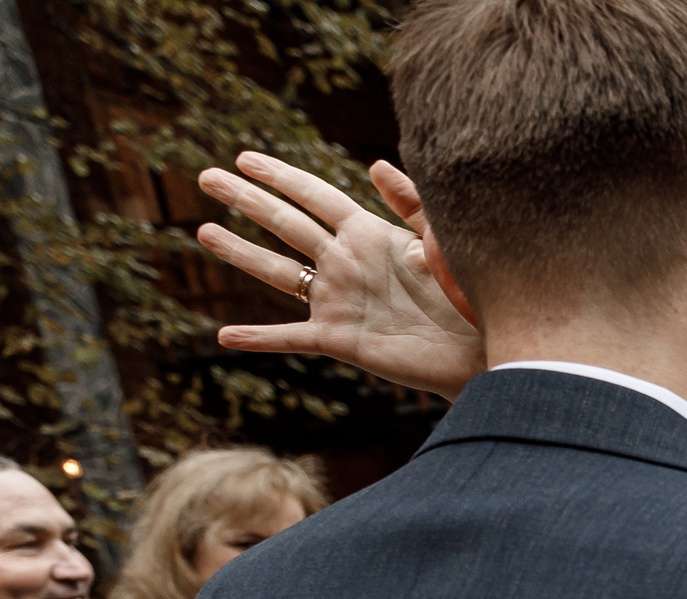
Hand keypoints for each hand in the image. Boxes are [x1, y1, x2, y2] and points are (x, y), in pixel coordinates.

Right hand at [196, 152, 486, 399]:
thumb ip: (411, 205)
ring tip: (203, 232)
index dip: (280, 176)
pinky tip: (224, 337)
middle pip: (285, 225)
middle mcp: (346, 265)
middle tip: (206, 176)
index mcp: (369, 236)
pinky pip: (290, 338)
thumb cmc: (472, 295)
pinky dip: (258, 338)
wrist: (483, 352)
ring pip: (278, 273)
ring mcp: (340, 302)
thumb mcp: (441, 243)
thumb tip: (374, 163)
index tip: (245, 157)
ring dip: (239, 253)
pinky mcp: (340, 339)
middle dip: (245, 200)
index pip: (315, 196)